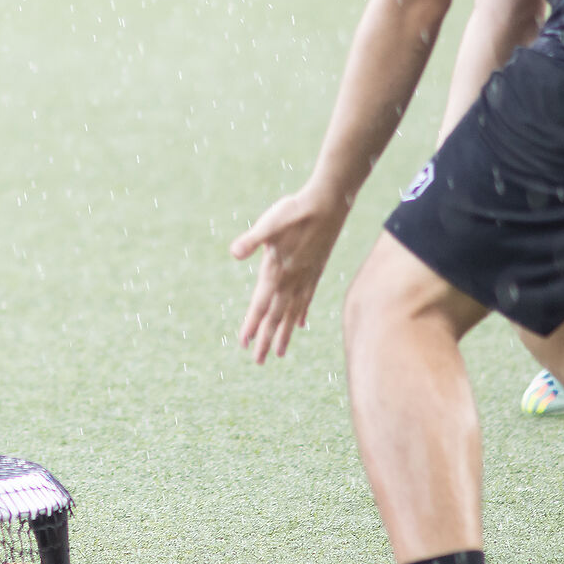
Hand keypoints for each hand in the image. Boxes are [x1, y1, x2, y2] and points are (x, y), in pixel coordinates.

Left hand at [231, 184, 347, 363]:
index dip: (252, 325)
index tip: (244, 345)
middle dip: (266, 339)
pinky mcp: (316, 270)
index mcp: (277, 271)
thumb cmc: (295, 211)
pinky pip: (307, 299)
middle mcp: (292, 279)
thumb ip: (252, 240)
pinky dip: (301, 313)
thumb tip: (235, 253)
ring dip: (285, 333)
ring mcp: (306, 277)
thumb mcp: (269, 223)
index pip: (261, 305)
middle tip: (258, 361)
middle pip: (276, 316)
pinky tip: (301, 323)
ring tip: (280, 353)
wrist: (328, 202)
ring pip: (293, 313)